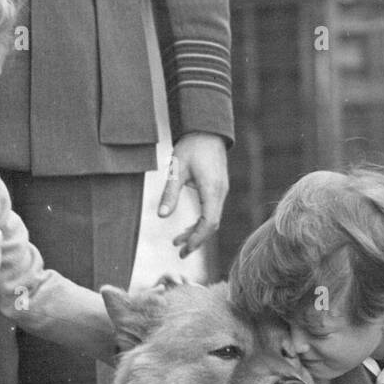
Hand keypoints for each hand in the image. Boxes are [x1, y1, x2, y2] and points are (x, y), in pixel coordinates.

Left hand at [158, 132, 228, 258]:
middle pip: (211, 225)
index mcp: (212, 190)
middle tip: (179, 252)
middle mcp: (220, 193)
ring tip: (178, 243)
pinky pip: (211, 212)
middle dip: (196, 240)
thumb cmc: (191, 147)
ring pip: (211, 219)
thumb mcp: (176, 169)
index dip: (197, 238)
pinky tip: (187, 228)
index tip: (184, 248)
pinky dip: (200, 222)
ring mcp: (221, 192)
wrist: (207, 130)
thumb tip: (161, 216)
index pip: (209, 222)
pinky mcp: (218, 189)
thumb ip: (169, 193)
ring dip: (196, 232)